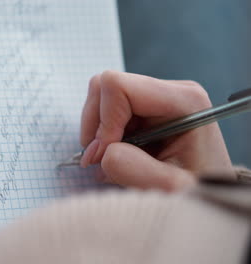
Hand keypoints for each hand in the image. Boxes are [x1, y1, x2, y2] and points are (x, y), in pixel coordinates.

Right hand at [80, 71, 232, 190]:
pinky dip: (101, 135)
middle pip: (105, 86)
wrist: (205, 195)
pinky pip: (104, 110)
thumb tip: (99, 153)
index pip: (118, 87)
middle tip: (101, 159)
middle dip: (96, 126)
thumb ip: (132, 168)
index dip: (104, 122)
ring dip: (97, 132)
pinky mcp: (142, 108)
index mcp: (184, 100)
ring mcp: (154, 97)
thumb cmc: (197, 191)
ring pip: (100, 97)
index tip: (104, 155)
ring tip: (111, 158)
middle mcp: (169, 91)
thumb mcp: (169, 187)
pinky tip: (117, 153)